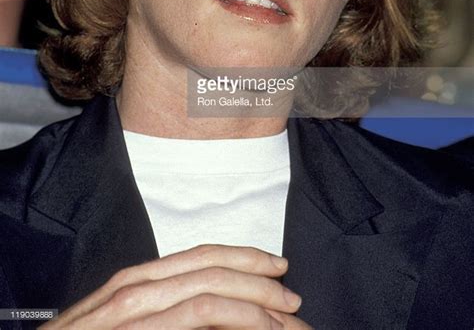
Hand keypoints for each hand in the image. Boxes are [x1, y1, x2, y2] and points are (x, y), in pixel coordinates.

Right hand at [40, 244, 304, 328]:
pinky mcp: (136, 329)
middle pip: (208, 267)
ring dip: (256, 302)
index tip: (274, 267)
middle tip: (293, 297)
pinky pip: (197, 316)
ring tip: (288, 318)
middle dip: (257, 277)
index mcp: (136, 282)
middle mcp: (134, 288)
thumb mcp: (127, 324)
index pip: (198, 257)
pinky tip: (261, 328)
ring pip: (208, 290)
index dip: (241, 258)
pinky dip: (238, 319)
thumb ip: (163, 313)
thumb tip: (212, 312)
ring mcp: (132, 309)